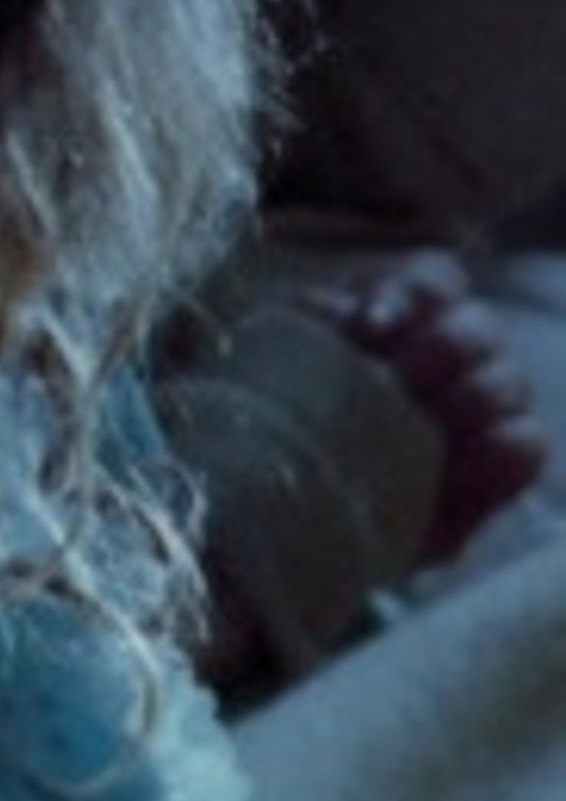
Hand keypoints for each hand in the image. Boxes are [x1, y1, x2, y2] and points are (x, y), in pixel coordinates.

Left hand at [289, 249, 549, 567]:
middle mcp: (451, 357)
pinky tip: (447, 465)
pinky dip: (494, 451)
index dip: (413, 293)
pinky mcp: (495, 473)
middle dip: (440, 348)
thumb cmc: (276, 425)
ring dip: (467, 398)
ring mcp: (481, 413)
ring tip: (414, 427)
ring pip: (509, 381)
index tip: (370, 326)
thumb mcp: (273, 366)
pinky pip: (526, 446)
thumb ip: (307, 326)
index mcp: (399, 319)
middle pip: (479, 326)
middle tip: (394, 381)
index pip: (435, 280)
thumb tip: (341, 312)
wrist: (280, 520)